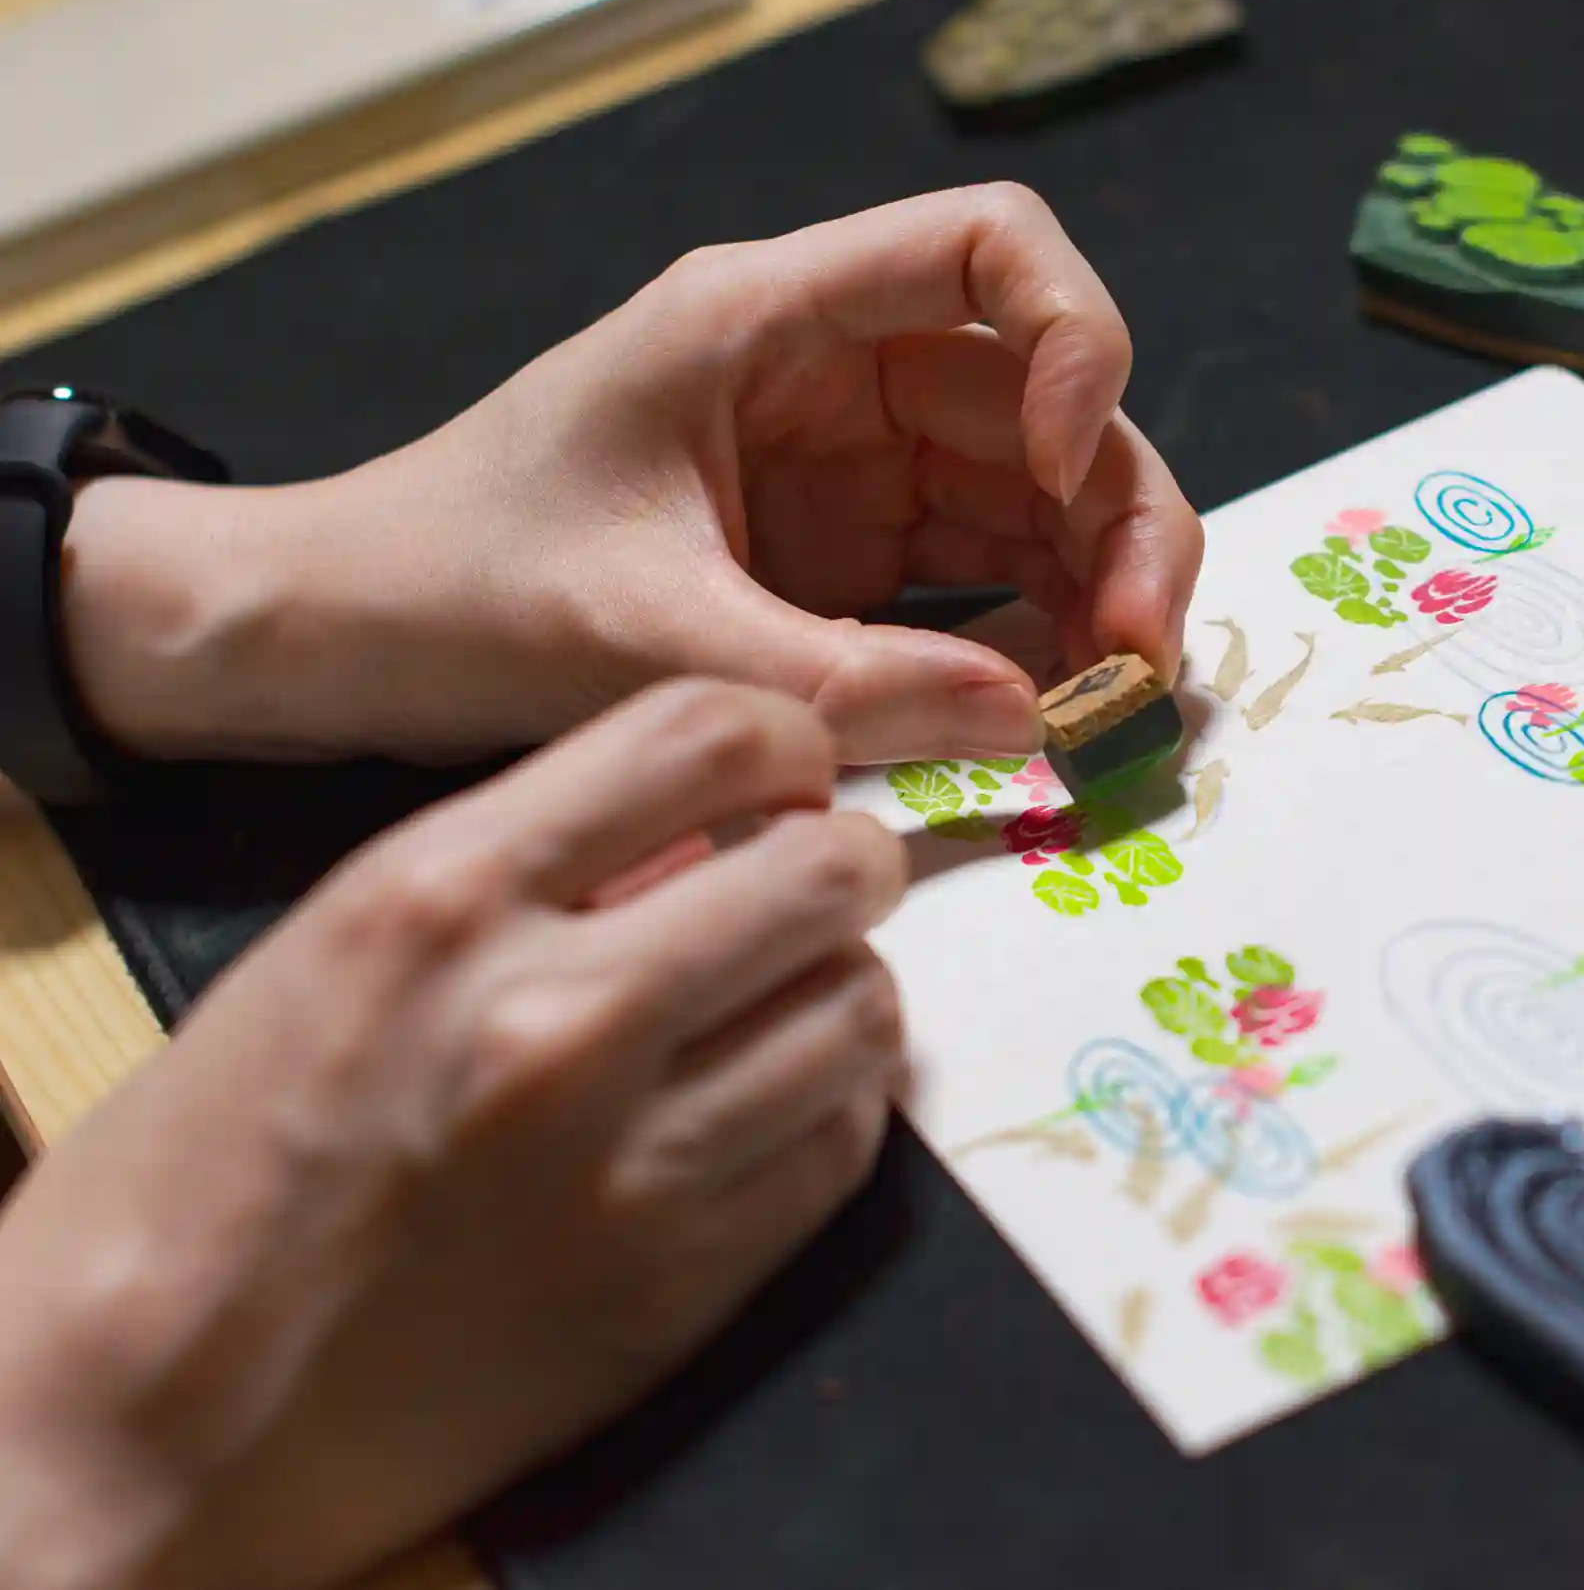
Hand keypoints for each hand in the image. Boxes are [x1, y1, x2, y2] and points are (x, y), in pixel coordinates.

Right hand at [0, 681, 904, 1589]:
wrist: (153, 1415)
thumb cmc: (211, 1171)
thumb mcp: (335, 948)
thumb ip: (519, 874)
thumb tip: (689, 836)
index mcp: (443, 896)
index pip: (706, 734)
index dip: (782, 745)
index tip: (784, 781)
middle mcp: (558, 1014)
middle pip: (828, 873)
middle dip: (843, 864)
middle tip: (815, 890)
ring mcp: (632, 1159)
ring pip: (863, 1011)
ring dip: (842, 991)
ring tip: (782, 1008)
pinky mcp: (680, 1284)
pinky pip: (841, 1149)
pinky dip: (831, 1110)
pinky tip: (769, 1110)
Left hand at [59, 184, 1204, 764]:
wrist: (340, 643)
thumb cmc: (451, 593)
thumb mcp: (644, 641)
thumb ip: (838, 681)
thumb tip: (1030, 722)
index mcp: (770, 322)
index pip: (988, 248)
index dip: (1073, 337)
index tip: (1068, 466)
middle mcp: (834, 377)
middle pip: (1048, 398)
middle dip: (1118, 517)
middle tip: (1141, 661)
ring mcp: (850, 470)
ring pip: (1036, 499)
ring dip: (1100, 593)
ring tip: (1114, 711)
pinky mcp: (846, 559)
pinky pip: (983, 582)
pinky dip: (1037, 643)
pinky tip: (1050, 717)